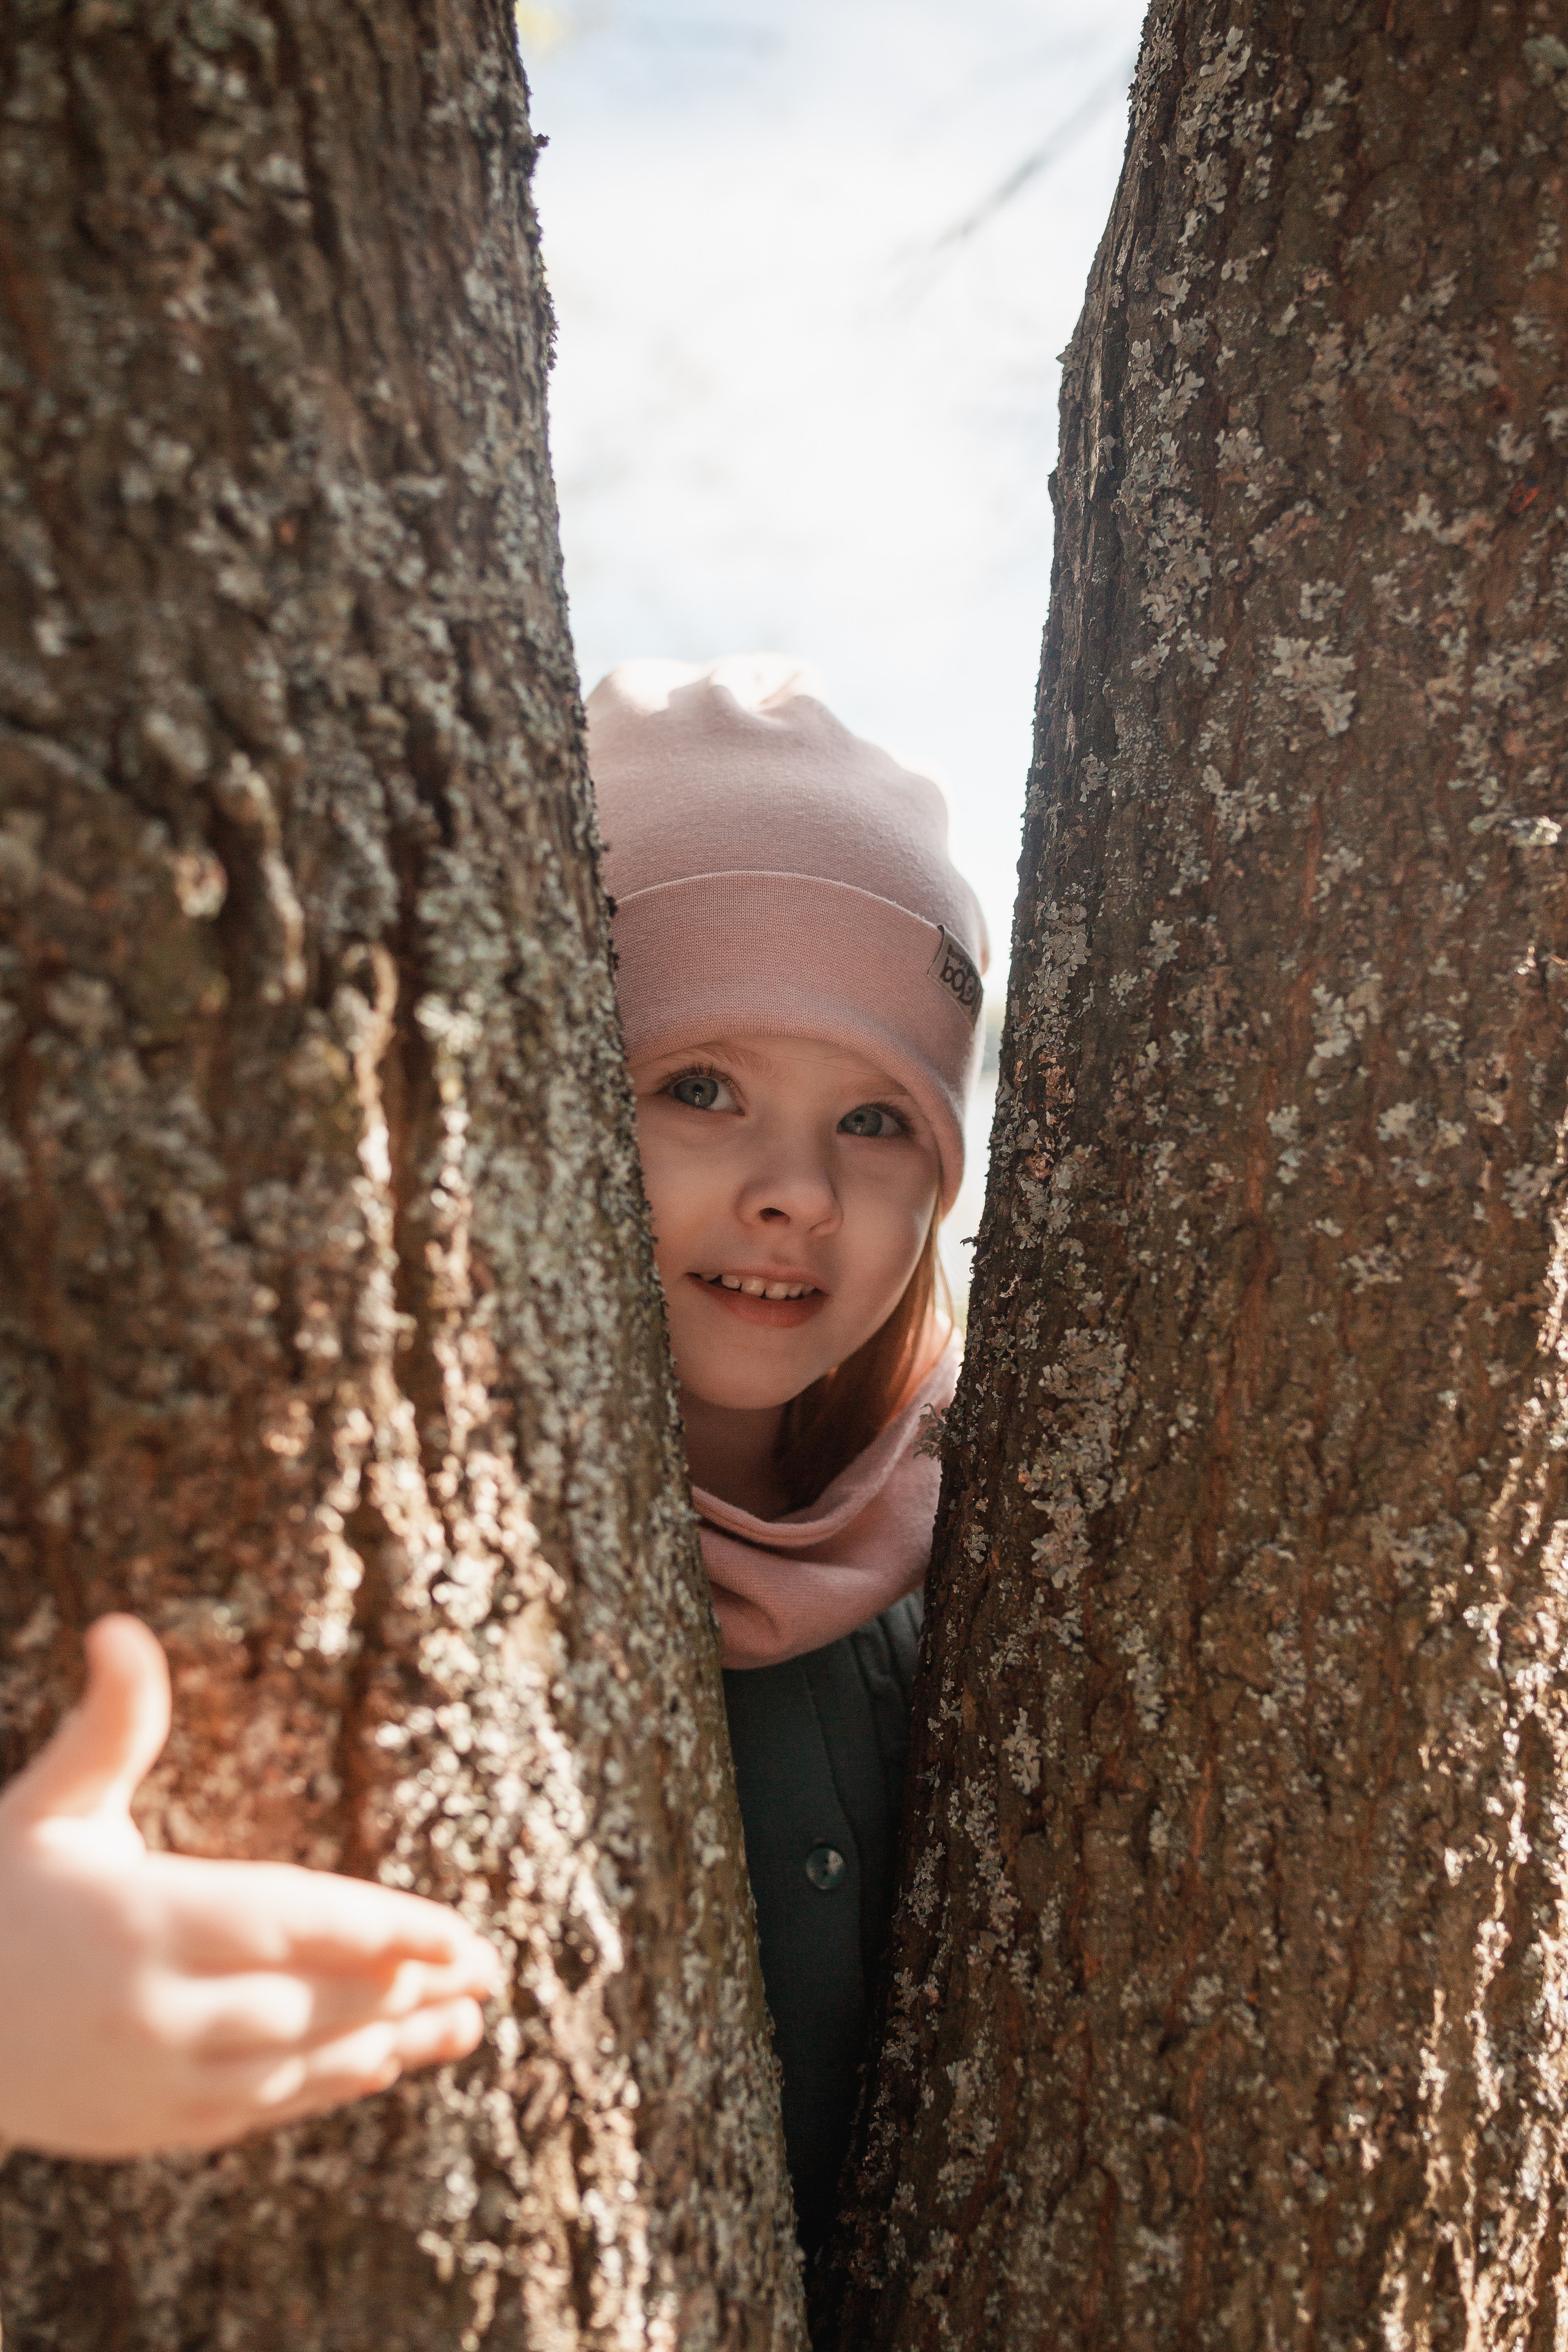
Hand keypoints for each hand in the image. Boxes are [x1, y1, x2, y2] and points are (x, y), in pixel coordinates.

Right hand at [0, 1615, 504, 2159]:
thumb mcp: (47, 1806)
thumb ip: (107, 1727)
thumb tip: (119, 1628)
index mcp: (145, 1919)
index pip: (296, 1926)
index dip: (389, 1933)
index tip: (461, 1935)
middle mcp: (157, 2008)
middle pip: (312, 2001)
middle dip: (407, 1991)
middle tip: (487, 1976)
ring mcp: (152, 2079)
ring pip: (295, 2065)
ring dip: (385, 2046)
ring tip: (462, 2024)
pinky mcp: (144, 2127)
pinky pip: (255, 2111)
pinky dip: (323, 2090)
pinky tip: (379, 2066)